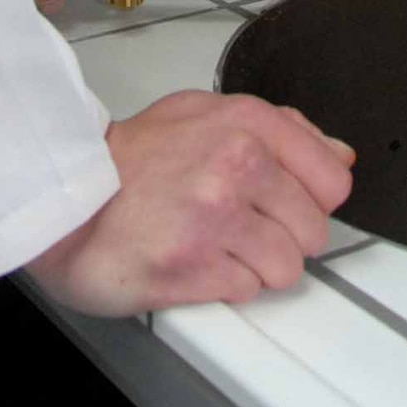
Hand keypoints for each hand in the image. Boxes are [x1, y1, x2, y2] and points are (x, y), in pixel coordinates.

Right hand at [26, 90, 354, 315]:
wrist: (67, 196)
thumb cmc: (131, 158)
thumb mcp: (203, 115)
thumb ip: (278, 129)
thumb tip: (338, 155)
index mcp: (246, 122)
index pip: (332, 178)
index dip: (313, 198)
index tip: (286, 200)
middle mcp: (236, 163)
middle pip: (314, 230)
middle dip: (284, 236)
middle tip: (240, 225)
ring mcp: (215, 216)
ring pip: (287, 267)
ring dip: (256, 265)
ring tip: (215, 244)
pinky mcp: (193, 266)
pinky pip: (248, 291)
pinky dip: (225, 284)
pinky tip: (194, 260)